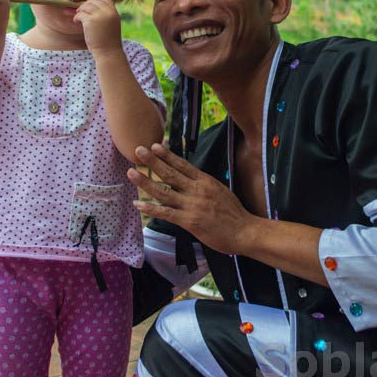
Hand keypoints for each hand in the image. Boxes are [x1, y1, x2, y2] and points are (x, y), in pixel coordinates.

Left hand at [73, 0, 121, 56]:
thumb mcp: (110, 23)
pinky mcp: (90, 21)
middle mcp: (108, 12)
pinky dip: (77, 17)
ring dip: (80, 10)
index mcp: (114, 12)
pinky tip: (76, 22)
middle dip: (86, 5)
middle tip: (81, 12)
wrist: (109, 53)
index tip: (90, 8)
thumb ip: (103, 12)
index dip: (95, 0)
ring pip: (86, 6)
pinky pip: (80, 14)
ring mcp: (99, 16)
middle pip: (94, 1)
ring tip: (79, 18)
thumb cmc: (108, 40)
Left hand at [127, 143, 255, 254]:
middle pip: (170, 173)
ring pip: (164, 191)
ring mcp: (192, 205)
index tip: (154, 145)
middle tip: (137, 150)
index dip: (167, 155)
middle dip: (152, 161)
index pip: (183, 164)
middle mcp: (196, 190)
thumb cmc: (234, 213)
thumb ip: (204, 185)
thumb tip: (191, 179)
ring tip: (131, 173)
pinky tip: (138, 204)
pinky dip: (151, 208)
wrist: (244, 231)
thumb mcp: (220, 190)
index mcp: (205, 181)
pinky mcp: (189, 221)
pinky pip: (166, 213)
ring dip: (146, 182)